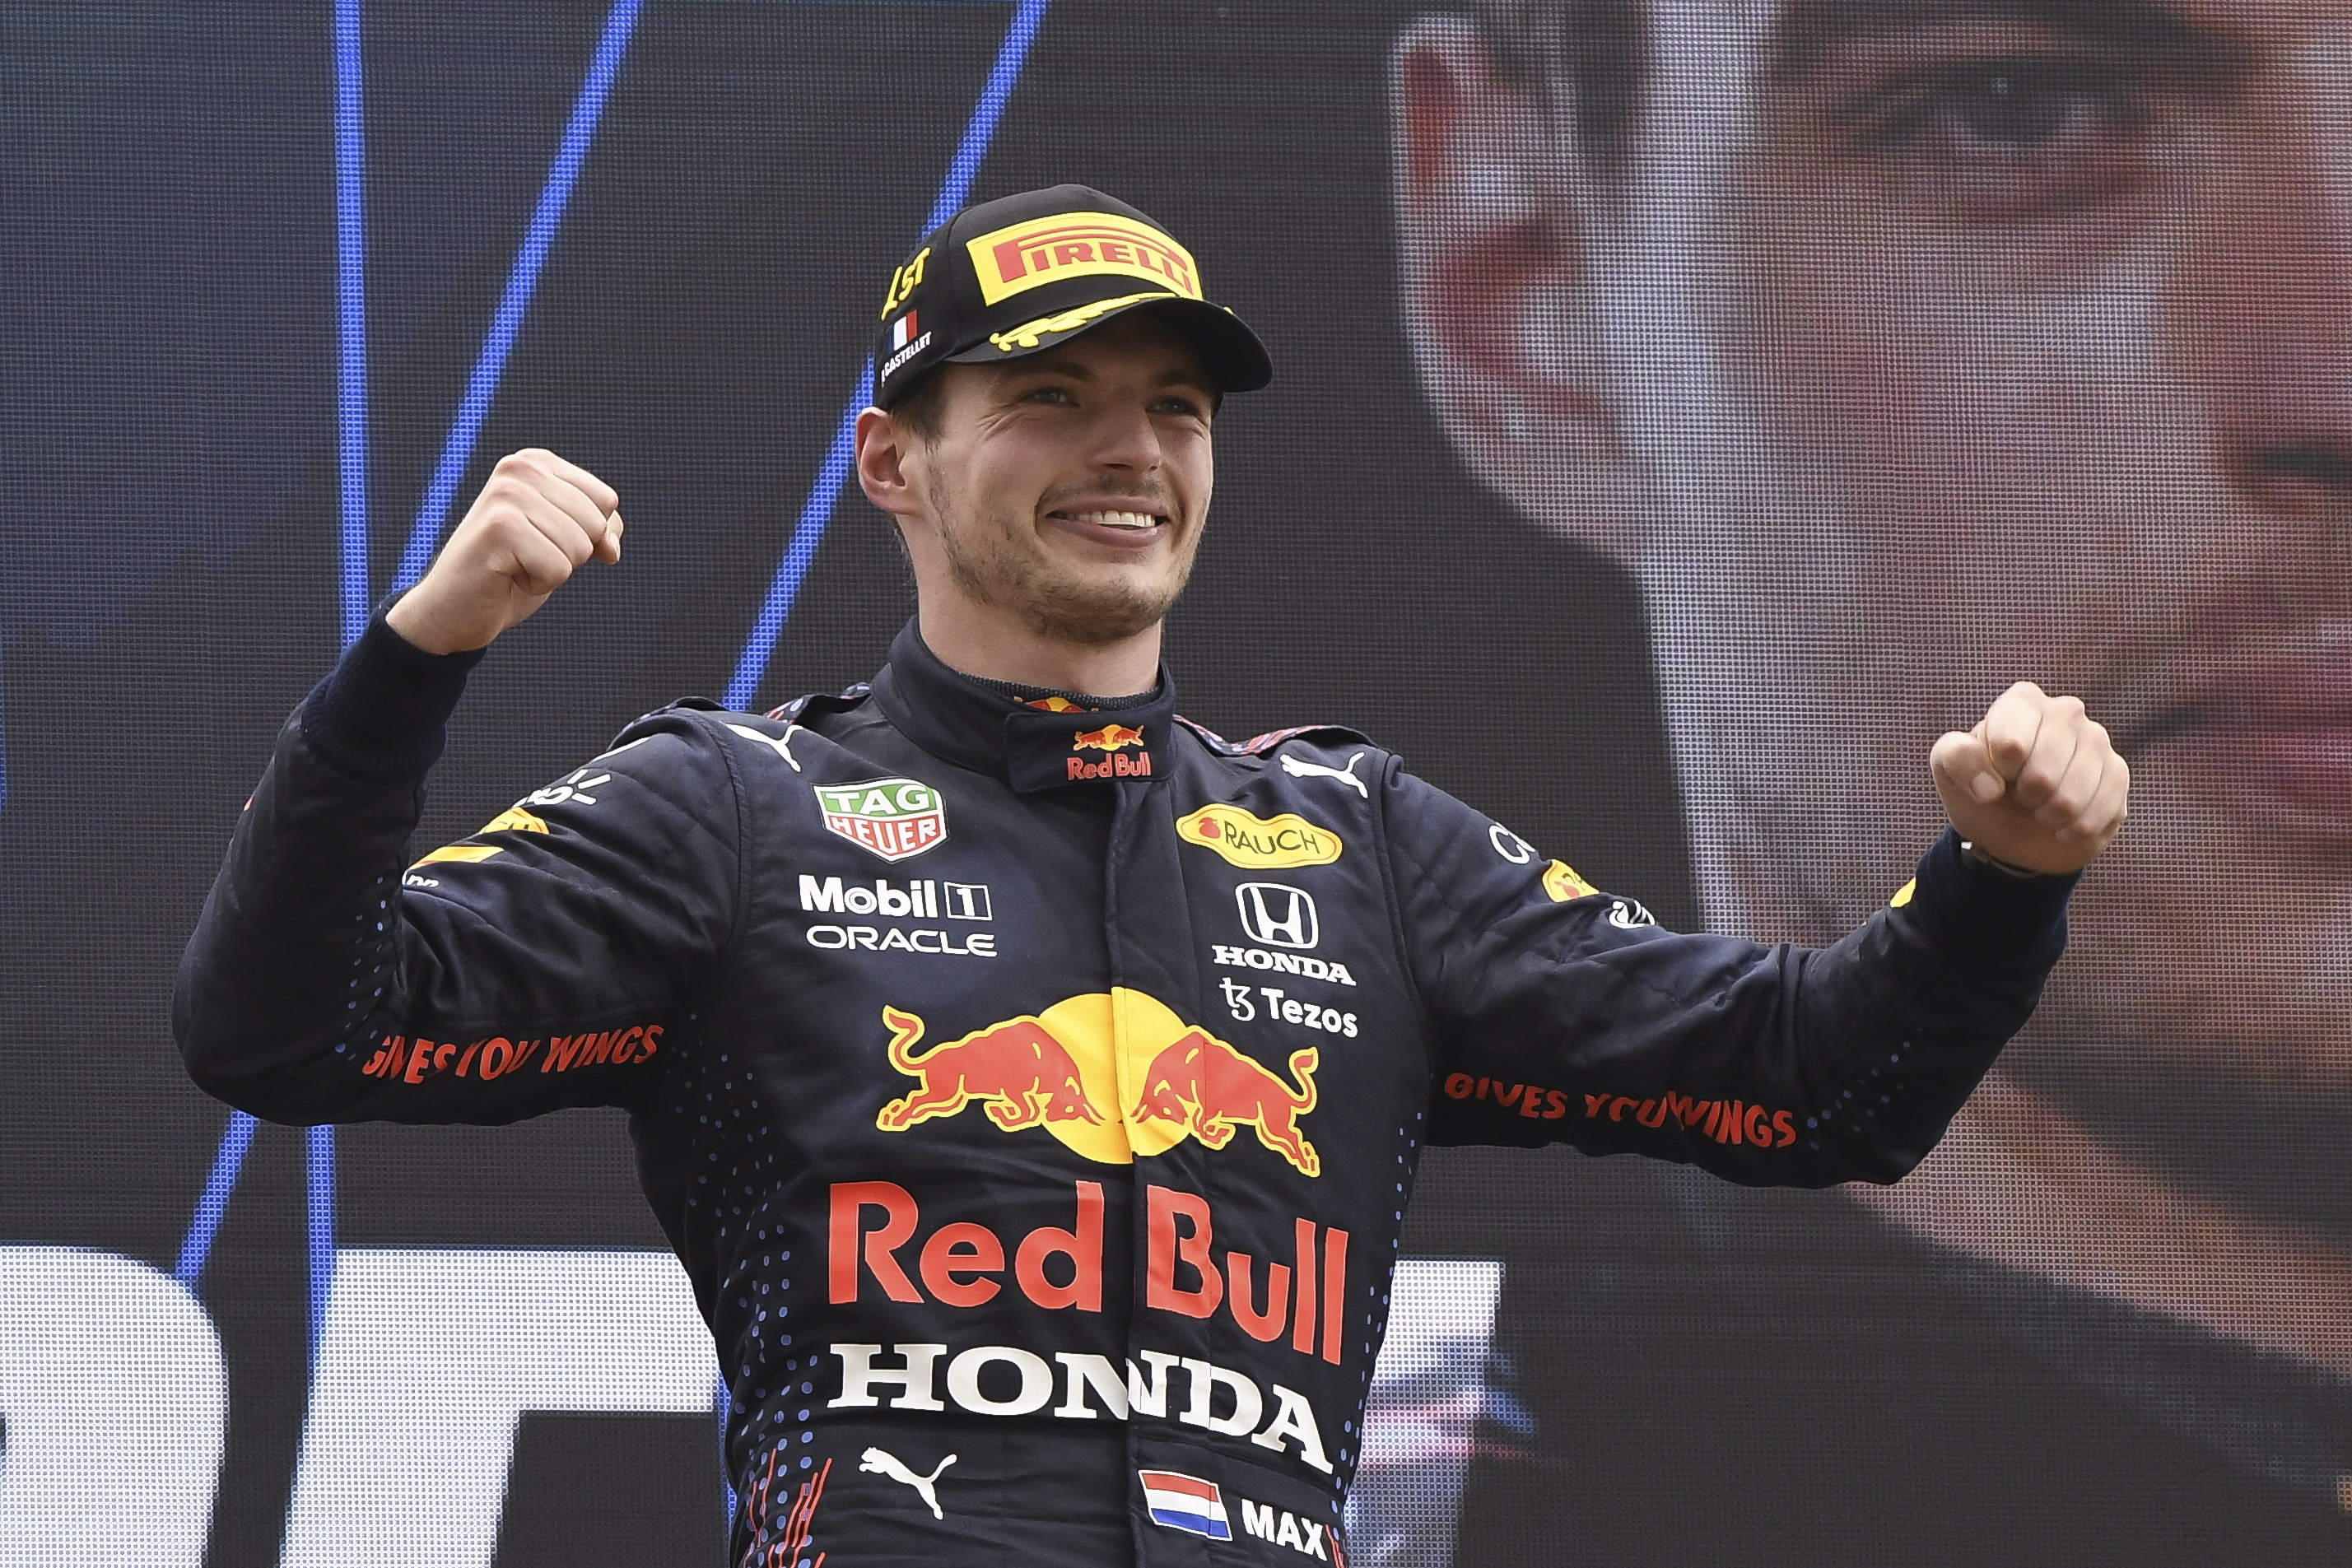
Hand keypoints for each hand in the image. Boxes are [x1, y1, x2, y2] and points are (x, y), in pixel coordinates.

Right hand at [385, 449, 622, 653]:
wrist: (454, 608)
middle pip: (596, 523)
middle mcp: (519, 468)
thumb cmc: (511, 571)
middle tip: (526, 555)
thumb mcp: (563, 540)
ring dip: (553, 570)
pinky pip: (559, 569)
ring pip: (579, 547)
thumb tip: (610, 546)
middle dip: (571, 553)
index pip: (606, 501)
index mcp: (536, 462)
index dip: (590, 535)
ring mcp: (507, 495)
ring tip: (515, 564)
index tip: (546, 540)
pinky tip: (506, 575)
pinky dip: (538, 584)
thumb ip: (599, 528)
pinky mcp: (499, 528)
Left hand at [1930, 681, 2129, 875]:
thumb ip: (1955, 759)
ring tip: (2042, 809)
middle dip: (2025, 797)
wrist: (2014, 829)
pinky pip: (2101, 812)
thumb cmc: (1980, 789)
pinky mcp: (2118, 773)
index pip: (2011, 744)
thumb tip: (1991, 785)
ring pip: (2072, 797)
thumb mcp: (1948, 772)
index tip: (1996, 774)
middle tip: (2021, 794)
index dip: (1999, 772)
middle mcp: (2067, 712)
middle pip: (2043, 774)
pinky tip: (2065, 823)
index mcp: (2023, 702)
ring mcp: (2098, 741)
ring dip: (2049, 816)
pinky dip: (2075, 829)